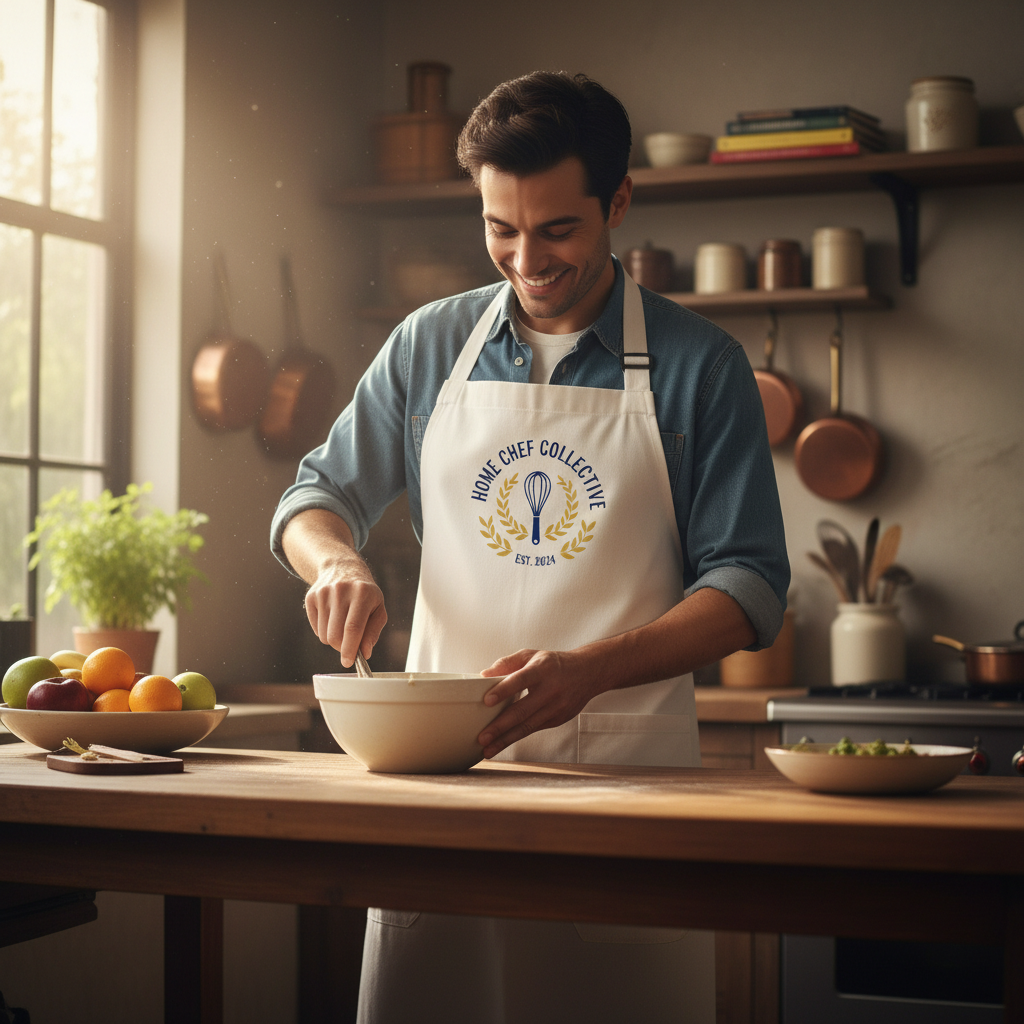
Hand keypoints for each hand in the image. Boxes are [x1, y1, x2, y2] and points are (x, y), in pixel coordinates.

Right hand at [282, 509, 387, 667]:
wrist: (342, 568)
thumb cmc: (365, 594)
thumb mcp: (378, 608)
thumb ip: (373, 632)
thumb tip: (364, 653)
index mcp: (362, 593)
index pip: (353, 628)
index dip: (350, 649)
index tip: (349, 662)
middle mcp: (341, 591)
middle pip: (336, 635)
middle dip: (343, 647)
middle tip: (350, 645)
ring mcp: (323, 593)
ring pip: (324, 635)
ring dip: (334, 639)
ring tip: (342, 625)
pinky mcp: (311, 597)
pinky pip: (316, 629)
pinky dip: (324, 631)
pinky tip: (332, 618)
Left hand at [476, 648, 605, 757]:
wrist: (587, 673)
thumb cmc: (553, 664)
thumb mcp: (530, 655)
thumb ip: (507, 663)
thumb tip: (483, 675)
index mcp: (542, 669)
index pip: (520, 680)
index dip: (504, 690)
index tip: (487, 700)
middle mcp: (550, 690)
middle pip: (522, 711)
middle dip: (500, 726)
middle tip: (482, 737)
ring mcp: (555, 708)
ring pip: (527, 727)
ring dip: (505, 740)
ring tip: (487, 749)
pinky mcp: (557, 720)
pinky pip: (533, 730)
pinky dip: (516, 738)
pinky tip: (501, 744)